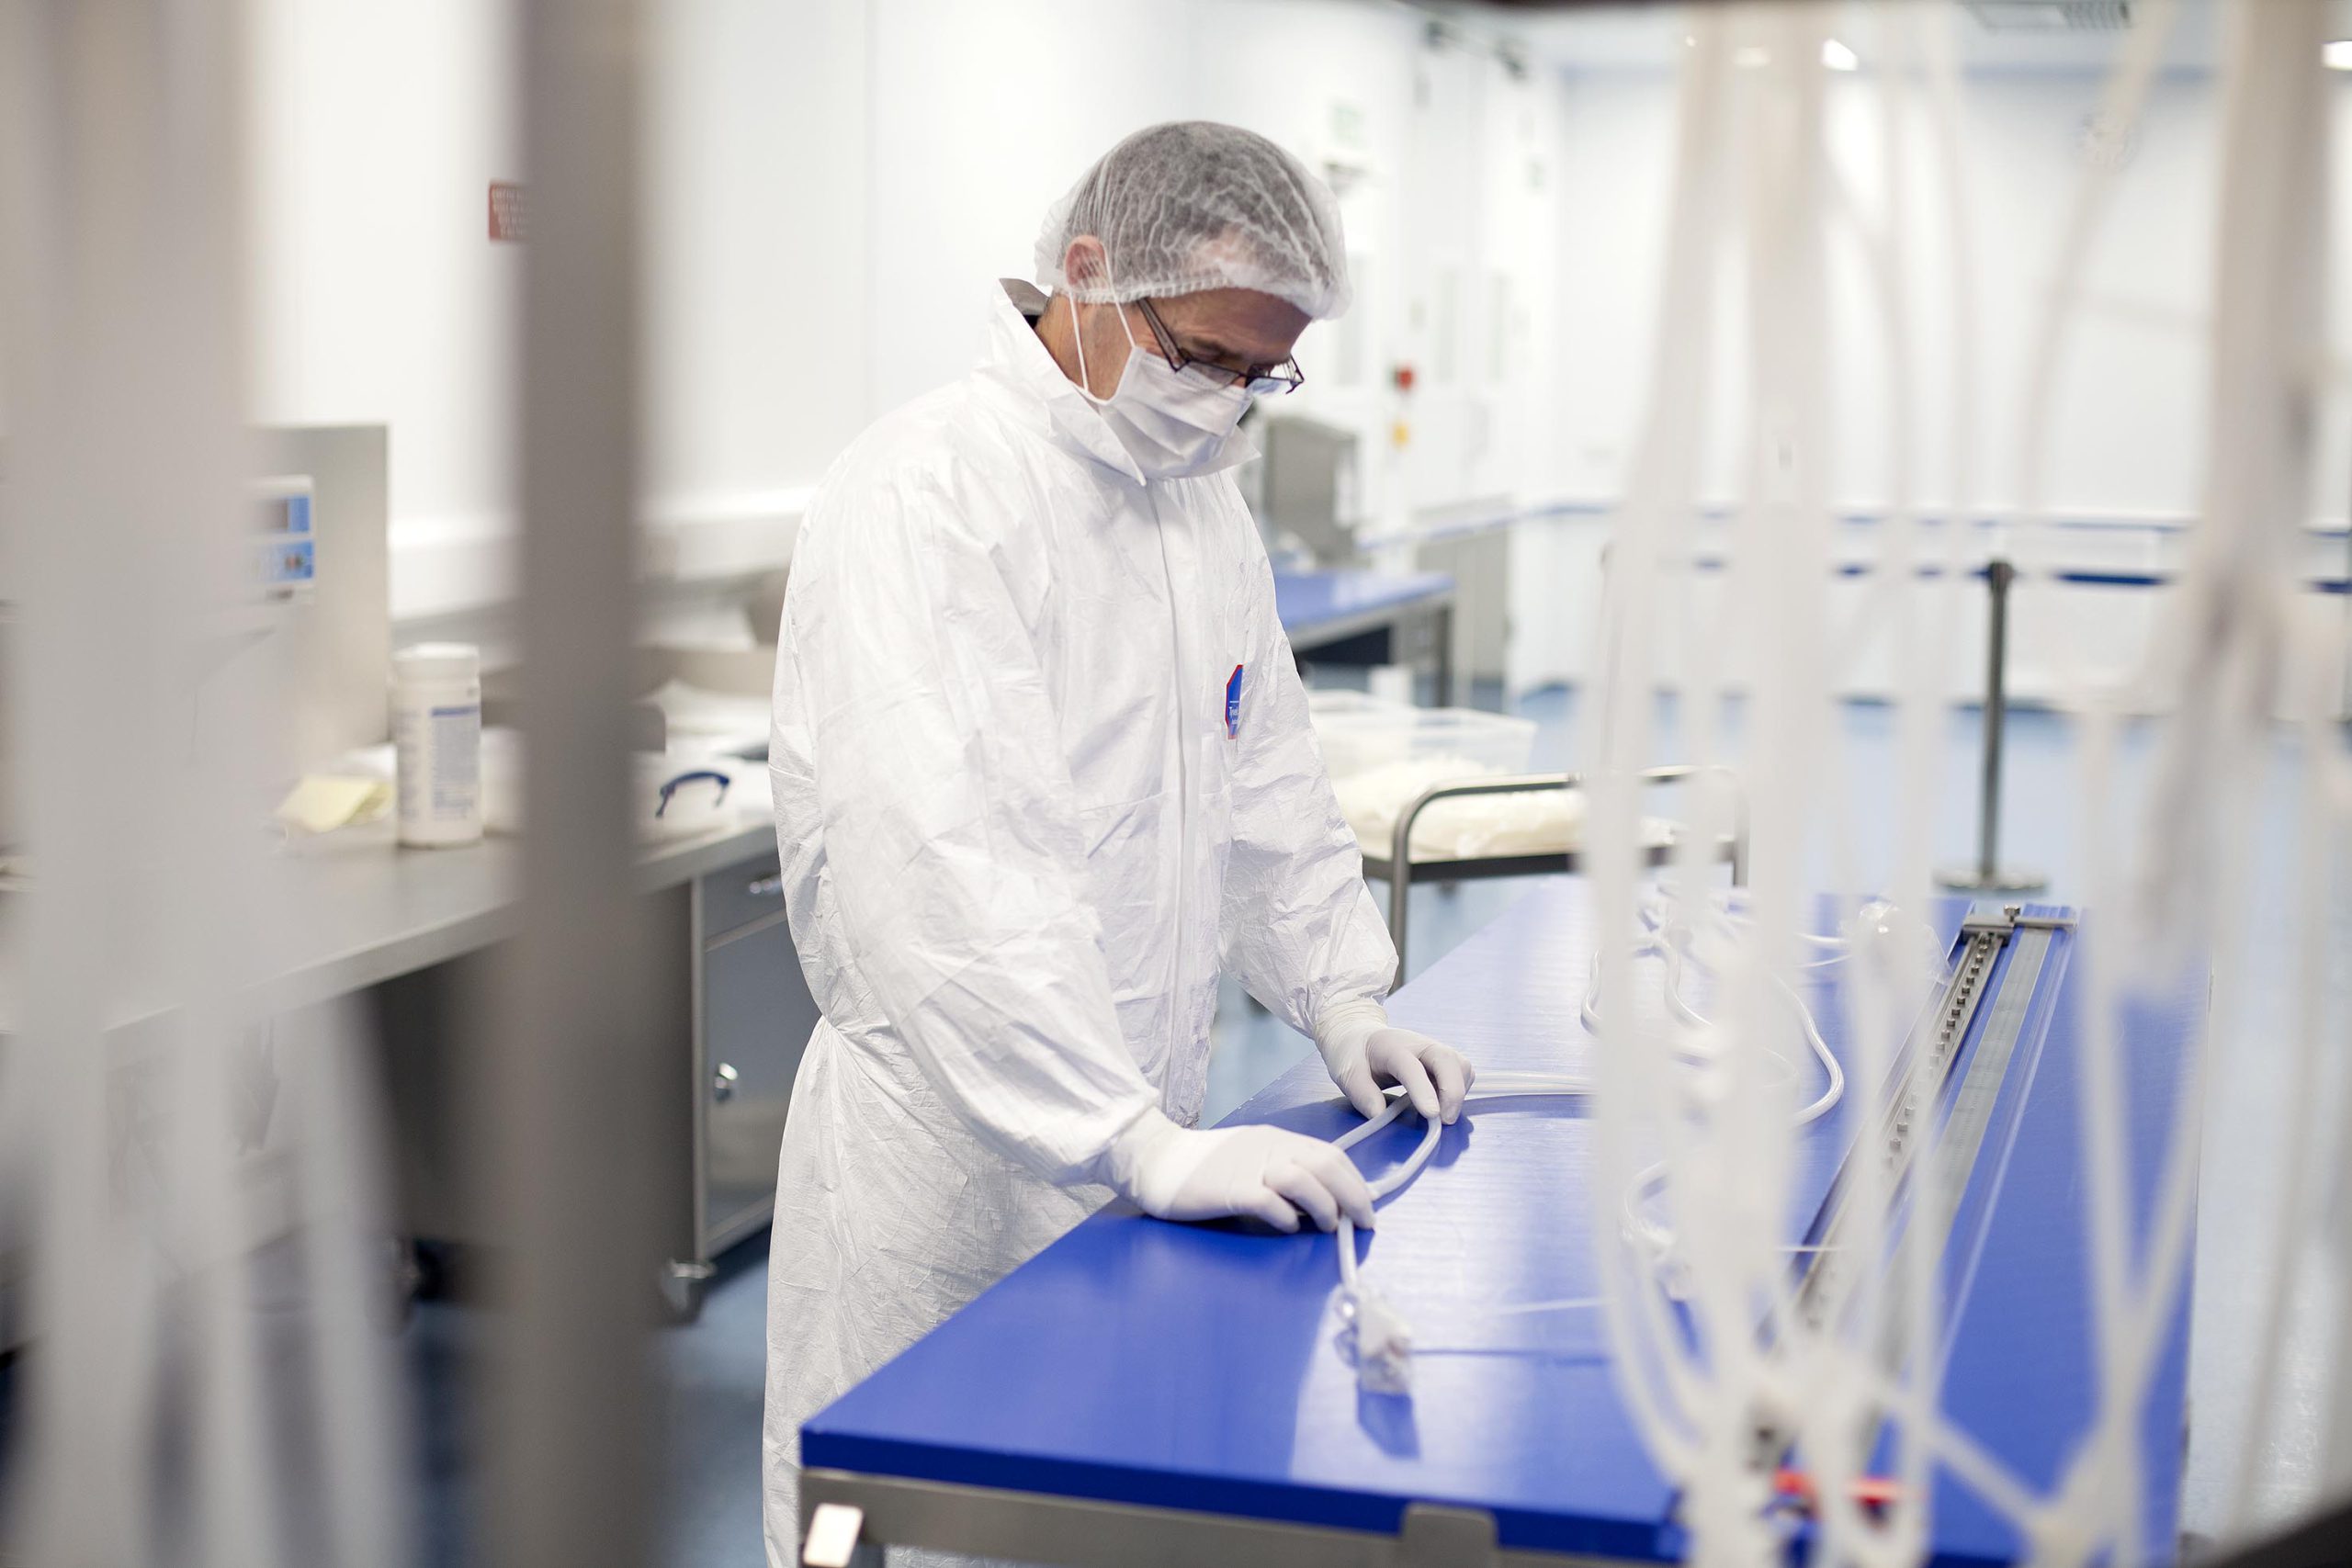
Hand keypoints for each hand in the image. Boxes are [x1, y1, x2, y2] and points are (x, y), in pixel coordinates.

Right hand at [1106, 1113, 1376, 1233]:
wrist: (1157, 1160)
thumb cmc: (1205, 1167)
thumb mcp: (1251, 1159)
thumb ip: (1284, 1172)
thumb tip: (1320, 1202)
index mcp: (1277, 1139)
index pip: (1331, 1154)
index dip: (1356, 1181)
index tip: (1367, 1206)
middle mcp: (1269, 1148)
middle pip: (1326, 1165)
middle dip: (1354, 1196)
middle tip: (1364, 1222)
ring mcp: (1249, 1167)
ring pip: (1303, 1179)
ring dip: (1325, 1206)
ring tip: (1329, 1227)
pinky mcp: (1230, 1189)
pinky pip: (1269, 1201)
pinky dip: (1287, 1216)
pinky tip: (1289, 1228)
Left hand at [1323, 1022, 1473, 1124]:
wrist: (1362, 1038)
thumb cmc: (1355, 1056)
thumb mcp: (1346, 1073)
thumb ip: (1361, 1093)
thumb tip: (1380, 1115)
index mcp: (1391, 1046)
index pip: (1411, 1066)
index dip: (1422, 1089)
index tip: (1431, 1114)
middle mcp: (1418, 1044)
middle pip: (1447, 1059)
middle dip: (1452, 1091)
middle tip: (1444, 1120)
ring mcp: (1434, 1050)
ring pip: (1460, 1066)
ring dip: (1458, 1092)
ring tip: (1441, 1114)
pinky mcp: (1444, 1059)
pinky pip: (1462, 1073)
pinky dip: (1459, 1090)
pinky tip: (1442, 1103)